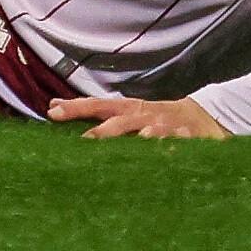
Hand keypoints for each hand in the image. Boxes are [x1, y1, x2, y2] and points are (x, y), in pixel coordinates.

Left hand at [54, 93, 228, 138]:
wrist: (199, 118)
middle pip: (120, 120)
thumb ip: (90, 111)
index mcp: (125, 109)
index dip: (75, 108)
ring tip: (140, 138)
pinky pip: (180, 139)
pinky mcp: (187, 135)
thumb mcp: (122, 112)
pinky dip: (176, 140)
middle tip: (86, 139)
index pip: (96, 106)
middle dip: (104, 130)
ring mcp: (164, 125)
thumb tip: (52, 105)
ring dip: (144, 134)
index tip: (52, 112)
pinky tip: (174, 144)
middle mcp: (142, 115)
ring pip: (152, 130)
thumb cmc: (152, 116)